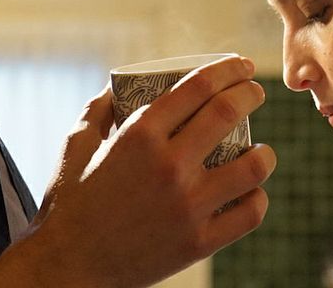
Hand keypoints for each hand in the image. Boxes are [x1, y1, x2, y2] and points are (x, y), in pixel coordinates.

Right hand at [0, 55, 275, 287]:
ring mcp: (188, 205)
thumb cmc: (69, 204)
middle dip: (250, 93)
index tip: (240, 66)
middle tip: (255, 92)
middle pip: (228, 112)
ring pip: (252, 166)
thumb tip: (121, 85)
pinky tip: (250, 192)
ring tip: (261, 151)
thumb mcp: (75, 145)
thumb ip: (99, 109)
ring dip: (264, 152)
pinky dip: (257, 198)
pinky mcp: (199, 242)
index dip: (228, 68)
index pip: (199, 86)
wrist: (68, 267)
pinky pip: (249, 214)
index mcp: (139, 135)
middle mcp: (169, 165)